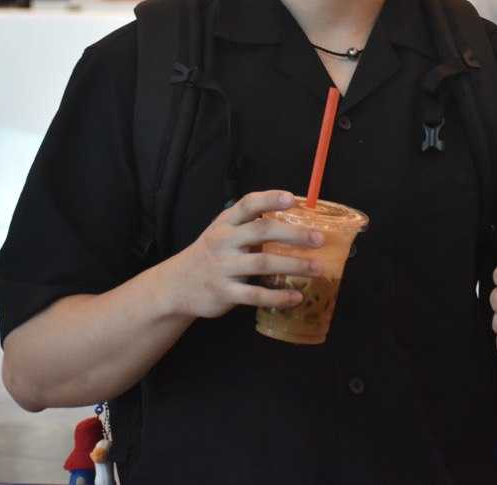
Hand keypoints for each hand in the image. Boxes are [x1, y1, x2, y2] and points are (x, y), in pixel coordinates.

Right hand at [171, 190, 323, 319]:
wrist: (177, 285)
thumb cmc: (211, 254)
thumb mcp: (223, 233)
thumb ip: (250, 226)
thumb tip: (295, 219)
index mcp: (226, 223)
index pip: (248, 204)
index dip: (270, 199)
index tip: (293, 199)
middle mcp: (224, 241)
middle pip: (261, 231)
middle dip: (293, 234)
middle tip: (319, 239)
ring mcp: (223, 267)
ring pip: (263, 264)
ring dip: (293, 266)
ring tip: (317, 268)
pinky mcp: (224, 292)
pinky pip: (255, 295)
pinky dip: (278, 297)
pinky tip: (296, 297)